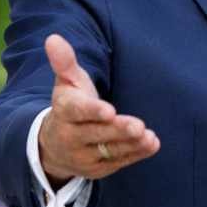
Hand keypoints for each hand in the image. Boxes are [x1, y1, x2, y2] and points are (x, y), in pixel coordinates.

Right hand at [38, 34, 159, 182]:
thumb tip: (53, 38)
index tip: (109, 110)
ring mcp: (84, 155)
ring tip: (148, 136)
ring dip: (130, 144)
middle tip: (138, 126)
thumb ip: (64, 62)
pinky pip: (119, 162)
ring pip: (109, 150)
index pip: (76, 112)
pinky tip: (152, 144)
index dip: (92, 111)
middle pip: (96, 133)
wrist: (54, 146)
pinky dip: (136, 154)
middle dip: (117, 130)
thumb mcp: (66, 83)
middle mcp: (71, 137)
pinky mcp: (98, 169)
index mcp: (63, 112)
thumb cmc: (69, 105)